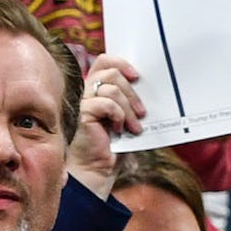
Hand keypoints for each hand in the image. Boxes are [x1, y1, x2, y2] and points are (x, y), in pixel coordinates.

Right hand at [68, 54, 145, 198]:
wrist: (98, 169)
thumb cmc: (113, 146)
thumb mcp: (127, 118)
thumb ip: (130, 100)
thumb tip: (148, 87)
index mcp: (97, 88)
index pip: (105, 61)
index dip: (121, 62)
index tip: (137, 76)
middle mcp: (87, 91)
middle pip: (110, 72)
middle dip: (132, 92)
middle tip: (143, 112)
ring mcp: (83, 101)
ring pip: (111, 88)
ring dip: (129, 108)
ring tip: (134, 127)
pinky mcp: (83, 113)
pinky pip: (106, 103)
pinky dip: (119, 116)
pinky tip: (120, 130)